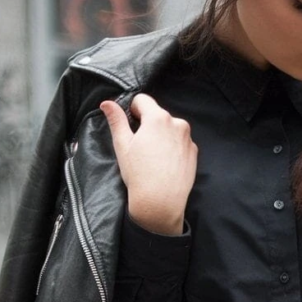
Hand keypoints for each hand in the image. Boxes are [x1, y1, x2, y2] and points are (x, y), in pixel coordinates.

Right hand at [100, 95, 198, 235]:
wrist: (161, 202)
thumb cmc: (138, 174)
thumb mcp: (122, 145)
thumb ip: (116, 120)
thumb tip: (106, 103)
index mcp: (158, 118)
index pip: (143, 100)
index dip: (133, 110)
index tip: (131, 126)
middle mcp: (177, 123)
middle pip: (158, 114)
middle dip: (148, 124)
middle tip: (141, 146)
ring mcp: (188, 138)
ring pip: (170, 128)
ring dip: (162, 135)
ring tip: (154, 157)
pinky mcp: (194, 152)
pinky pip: (180, 142)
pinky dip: (173, 147)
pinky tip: (165, 164)